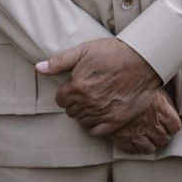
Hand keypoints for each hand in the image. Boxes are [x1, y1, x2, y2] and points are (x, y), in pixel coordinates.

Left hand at [36, 37, 160, 134]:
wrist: (142, 59)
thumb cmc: (112, 52)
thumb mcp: (82, 51)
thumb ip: (59, 61)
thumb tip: (39, 68)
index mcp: (77, 86)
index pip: (60, 100)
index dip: (65, 94)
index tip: (72, 88)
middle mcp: (88, 102)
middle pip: (71, 111)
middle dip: (74, 104)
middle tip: (83, 95)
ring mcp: (103, 113)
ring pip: (82, 122)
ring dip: (83, 114)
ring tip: (90, 104)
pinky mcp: (118, 120)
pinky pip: (98, 131)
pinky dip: (94, 126)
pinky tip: (98, 117)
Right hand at [109, 87, 181, 154]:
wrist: (104, 82)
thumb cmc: (126, 77)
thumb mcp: (148, 81)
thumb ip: (158, 93)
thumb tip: (161, 93)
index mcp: (160, 108)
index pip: (174, 125)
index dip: (170, 124)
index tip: (167, 122)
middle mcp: (150, 122)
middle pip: (162, 138)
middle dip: (159, 135)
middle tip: (154, 130)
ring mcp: (135, 131)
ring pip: (148, 148)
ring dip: (147, 143)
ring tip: (142, 137)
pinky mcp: (120, 136)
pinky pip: (130, 149)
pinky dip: (131, 147)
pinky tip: (129, 141)